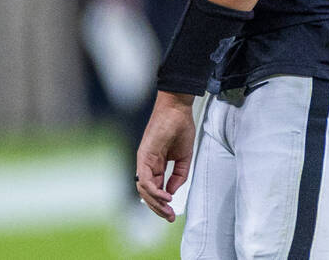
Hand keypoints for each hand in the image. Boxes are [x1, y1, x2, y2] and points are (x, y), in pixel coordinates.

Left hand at [136, 90, 195, 221]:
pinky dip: (154, 190)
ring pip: (144, 189)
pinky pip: (146, 179)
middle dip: (158, 208)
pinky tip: (166, 196)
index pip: (154, 189)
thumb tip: (170, 193)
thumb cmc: (180, 129)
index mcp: (155, 165)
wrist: (177, 110)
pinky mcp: (144, 156)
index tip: (172, 214)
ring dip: (155, 203)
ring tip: (168, 210)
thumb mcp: (183, 158)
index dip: (162, 204)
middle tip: (169, 218)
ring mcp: (144, 160)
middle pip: (147, 193)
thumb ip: (178, 177)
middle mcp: (147, 164)